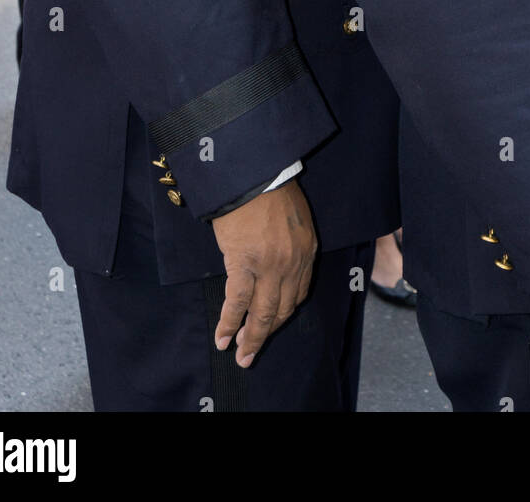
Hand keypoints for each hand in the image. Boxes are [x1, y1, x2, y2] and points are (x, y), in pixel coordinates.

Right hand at [211, 181, 316, 367]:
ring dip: (251, 339)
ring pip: (262, 313)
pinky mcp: (244, 264)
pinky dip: (230, 323)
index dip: (284, 313)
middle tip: (253, 353)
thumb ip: (291, 243)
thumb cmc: (271, 187)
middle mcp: (293, 264)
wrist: (254, 173)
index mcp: (307, 251)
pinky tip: (223, 338)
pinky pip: (238, 302)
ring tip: (240, 356)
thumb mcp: (295, 216)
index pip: (298, 293)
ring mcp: (270, 267)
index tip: (272, 324)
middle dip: (268, 334)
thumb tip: (276, 263)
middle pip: (283, 309)